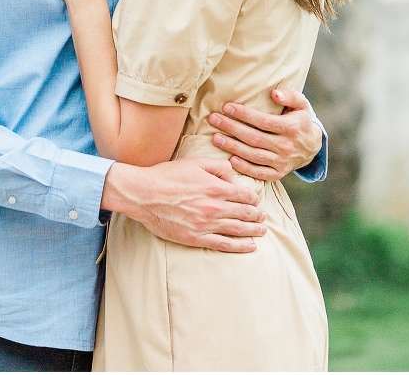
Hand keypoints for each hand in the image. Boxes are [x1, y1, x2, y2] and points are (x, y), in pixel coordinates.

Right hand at [102, 159, 266, 252]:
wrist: (144, 194)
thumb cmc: (169, 175)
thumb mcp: (195, 162)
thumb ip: (218, 167)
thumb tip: (233, 176)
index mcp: (215, 187)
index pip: (244, 195)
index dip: (254, 199)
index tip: (257, 201)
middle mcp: (214, 207)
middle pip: (244, 214)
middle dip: (257, 216)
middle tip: (263, 217)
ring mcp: (205, 225)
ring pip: (237, 230)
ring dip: (253, 231)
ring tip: (262, 231)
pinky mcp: (195, 238)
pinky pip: (223, 244)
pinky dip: (240, 247)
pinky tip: (250, 246)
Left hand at [208, 86, 322, 180]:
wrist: (312, 147)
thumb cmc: (300, 120)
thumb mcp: (302, 104)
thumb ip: (290, 96)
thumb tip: (275, 93)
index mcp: (291, 128)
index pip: (263, 121)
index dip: (244, 114)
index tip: (227, 107)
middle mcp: (286, 146)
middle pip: (254, 138)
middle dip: (232, 128)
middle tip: (213, 119)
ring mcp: (282, 162)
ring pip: (254, 155)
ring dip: (233, 147)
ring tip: (215, 138)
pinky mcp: (278, 174)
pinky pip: (260, 173)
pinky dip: (245, 168)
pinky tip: (231, 159)